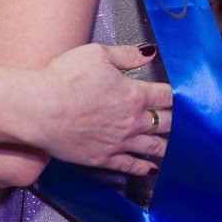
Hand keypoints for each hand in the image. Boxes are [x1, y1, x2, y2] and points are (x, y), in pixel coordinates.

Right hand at [27, 43, 171, 173]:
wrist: (39, 109)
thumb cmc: (64, 78)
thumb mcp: (96, 54)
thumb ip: (126, 55)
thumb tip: (149, 52)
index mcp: (134, 94)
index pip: (166, 95)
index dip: (176, 94)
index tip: (181, 95)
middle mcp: (132, 121)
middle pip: (165, 123)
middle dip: (175, 120)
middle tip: (182, 122)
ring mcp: (119, 142)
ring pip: (153, 146)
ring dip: (165, 146)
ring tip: (175, 147)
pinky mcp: (103, 158)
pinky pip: (131, 166)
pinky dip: (144, 167)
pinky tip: (151, 168)